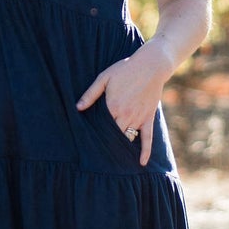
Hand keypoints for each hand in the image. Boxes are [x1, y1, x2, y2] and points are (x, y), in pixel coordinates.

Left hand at [76, 47, 168, 164]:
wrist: (151, 65)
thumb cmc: (125, 69)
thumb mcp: (104, 77)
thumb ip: (91, 94)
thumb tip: (78, 108)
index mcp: (112, 106)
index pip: (101, 126)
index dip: (94, 135)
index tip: (87, 143)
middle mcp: (125, 115)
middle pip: (113, 135)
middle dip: (106, 143)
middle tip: (98, 154)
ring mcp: (138, 118)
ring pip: (127, 137)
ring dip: (120, 146)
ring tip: (112, 157)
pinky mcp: (149, 118)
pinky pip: (148, 138)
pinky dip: (145, 151)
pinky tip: (141, 163)